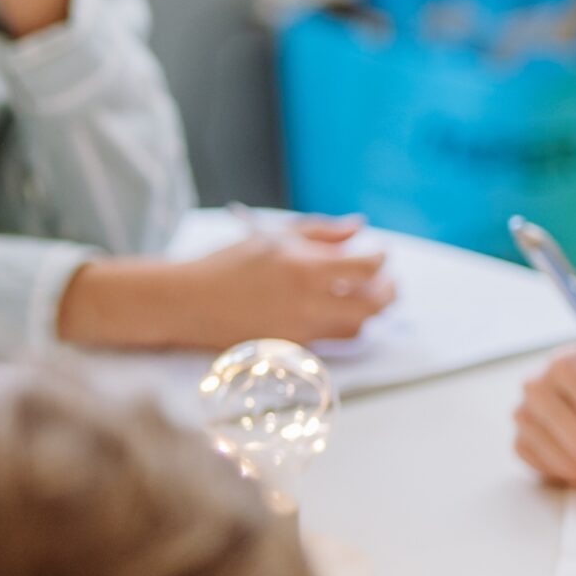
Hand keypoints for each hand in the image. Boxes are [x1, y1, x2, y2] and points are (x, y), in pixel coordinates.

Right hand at [60, 217, 395, 348]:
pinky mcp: (292, 348)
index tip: (379, 253)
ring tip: (362, 298)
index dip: (381, 259)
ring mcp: (301, 330)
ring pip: (357, 328)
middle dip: (388, 291)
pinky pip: (331, 339)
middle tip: (386, 281)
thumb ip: (319, 232)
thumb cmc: (226, 264)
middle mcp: (309, 303)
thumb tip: (357, 227)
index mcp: (305, 268)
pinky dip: (341, 324)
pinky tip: (332, 310)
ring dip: (367, 312)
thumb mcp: (272, 238)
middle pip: (374, 305)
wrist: (187, 302)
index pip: (367, 267)